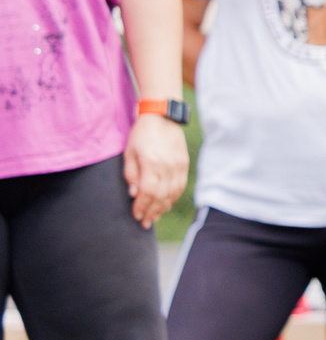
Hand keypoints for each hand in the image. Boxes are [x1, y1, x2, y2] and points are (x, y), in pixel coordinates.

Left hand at [124, 113, 188, 227]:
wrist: (162, 116)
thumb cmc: (141, 134)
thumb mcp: (129, 152)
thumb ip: (131, 174)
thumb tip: (133, 193)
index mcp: (151, 163)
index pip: (148, 192)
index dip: (142, 206)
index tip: (136, 215)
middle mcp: (167, 166)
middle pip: (161, 196)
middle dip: (152, 211)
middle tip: (145, 223)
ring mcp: (178, 166)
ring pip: (172, 193)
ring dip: (163, 207)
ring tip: (155, 217)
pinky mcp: (184, 164)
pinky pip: (180, 186)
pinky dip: (173, 198)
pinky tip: (166, 204)